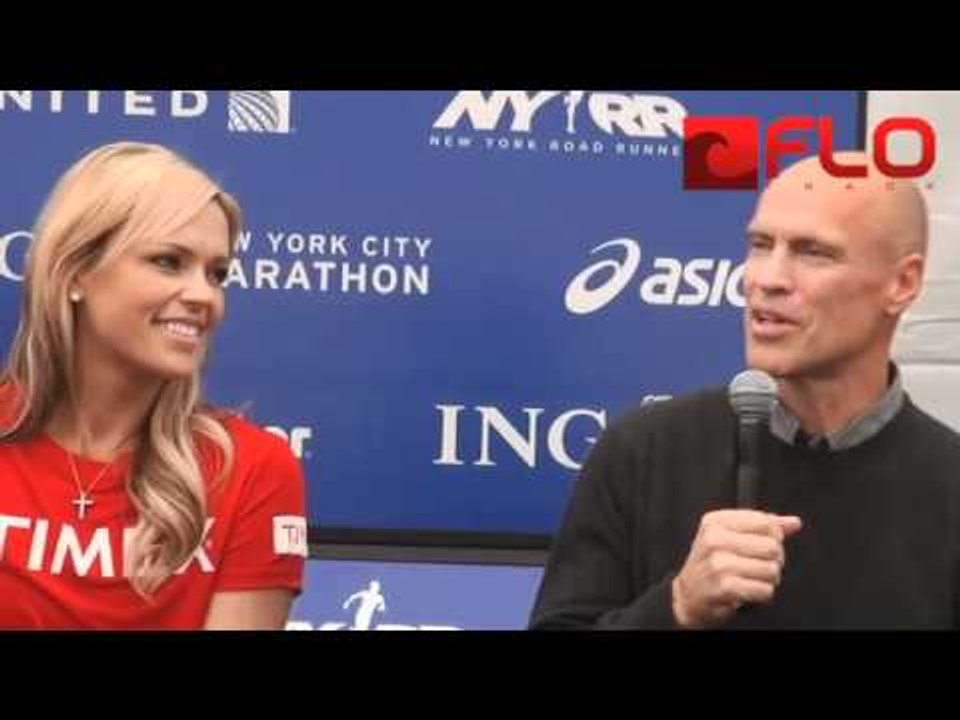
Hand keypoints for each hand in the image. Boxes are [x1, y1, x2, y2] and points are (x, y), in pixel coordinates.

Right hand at [671, 510, 801, 627]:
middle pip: (772, 547)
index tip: (760, 546)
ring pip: (772, 569)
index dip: (772, 537)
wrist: (688, 596)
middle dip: (772, 561)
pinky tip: (748, 592)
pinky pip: (765, 590)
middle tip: (755, 566)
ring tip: (750, 579)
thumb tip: (793, 523)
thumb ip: (763, 527)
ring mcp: (719, 563)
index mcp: (716, 521)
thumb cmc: (711, 565)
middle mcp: (715, 539)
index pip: (765, 522)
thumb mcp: (730, 537)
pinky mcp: (725, 587)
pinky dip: (762, 595)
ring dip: (767, 580)